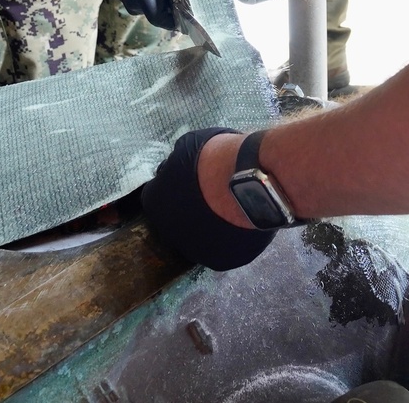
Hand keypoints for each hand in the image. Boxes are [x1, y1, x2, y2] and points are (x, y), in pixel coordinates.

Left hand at [142, 128, 275, 269]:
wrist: (254, 182)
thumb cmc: (217, 159)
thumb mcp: (188, 147)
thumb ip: (176, 163)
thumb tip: (174, 169)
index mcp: (156, 203)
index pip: (154, 198)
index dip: (169, 188)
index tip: (184, 181)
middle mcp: (170, 235)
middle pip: (174, 223)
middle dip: (186, 211)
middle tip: (206, 196)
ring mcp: (196, 252)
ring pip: (197, 240)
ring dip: (206, 226)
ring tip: (226, 207)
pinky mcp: (223, 261)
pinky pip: (221, 248)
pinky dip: (226, 235)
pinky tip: (238, 219)